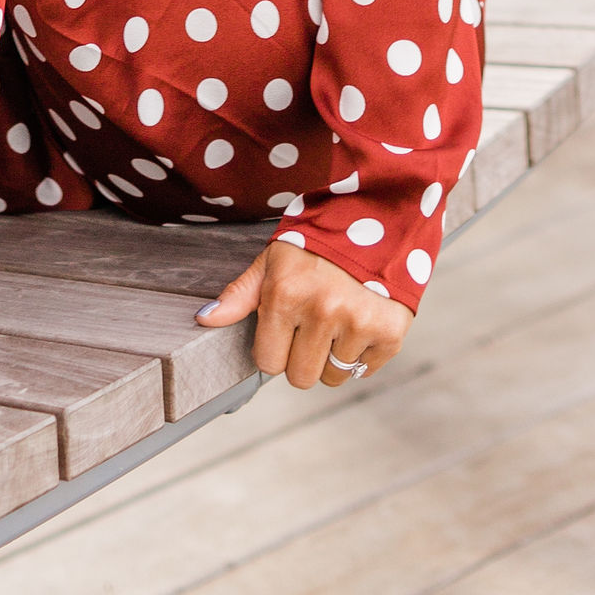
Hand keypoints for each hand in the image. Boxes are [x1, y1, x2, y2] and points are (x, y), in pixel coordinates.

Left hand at [197, 236, 410, 391]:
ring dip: (333, 355)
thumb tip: (204, 319)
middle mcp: (322, 311)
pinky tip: (362, 319)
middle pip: (300, 377)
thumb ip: (240, 294)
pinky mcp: (390, 333)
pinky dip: (362, 353)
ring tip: (339, 318)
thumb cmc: (319, 241)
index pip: (268, 362)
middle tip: (313, 324)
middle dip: (303, 356)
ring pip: (333, 377)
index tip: (285, 328)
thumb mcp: (273, 259)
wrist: (377, 217)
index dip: (274, 347)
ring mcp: (358, 324)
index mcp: (285, 294)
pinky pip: (364, 370)